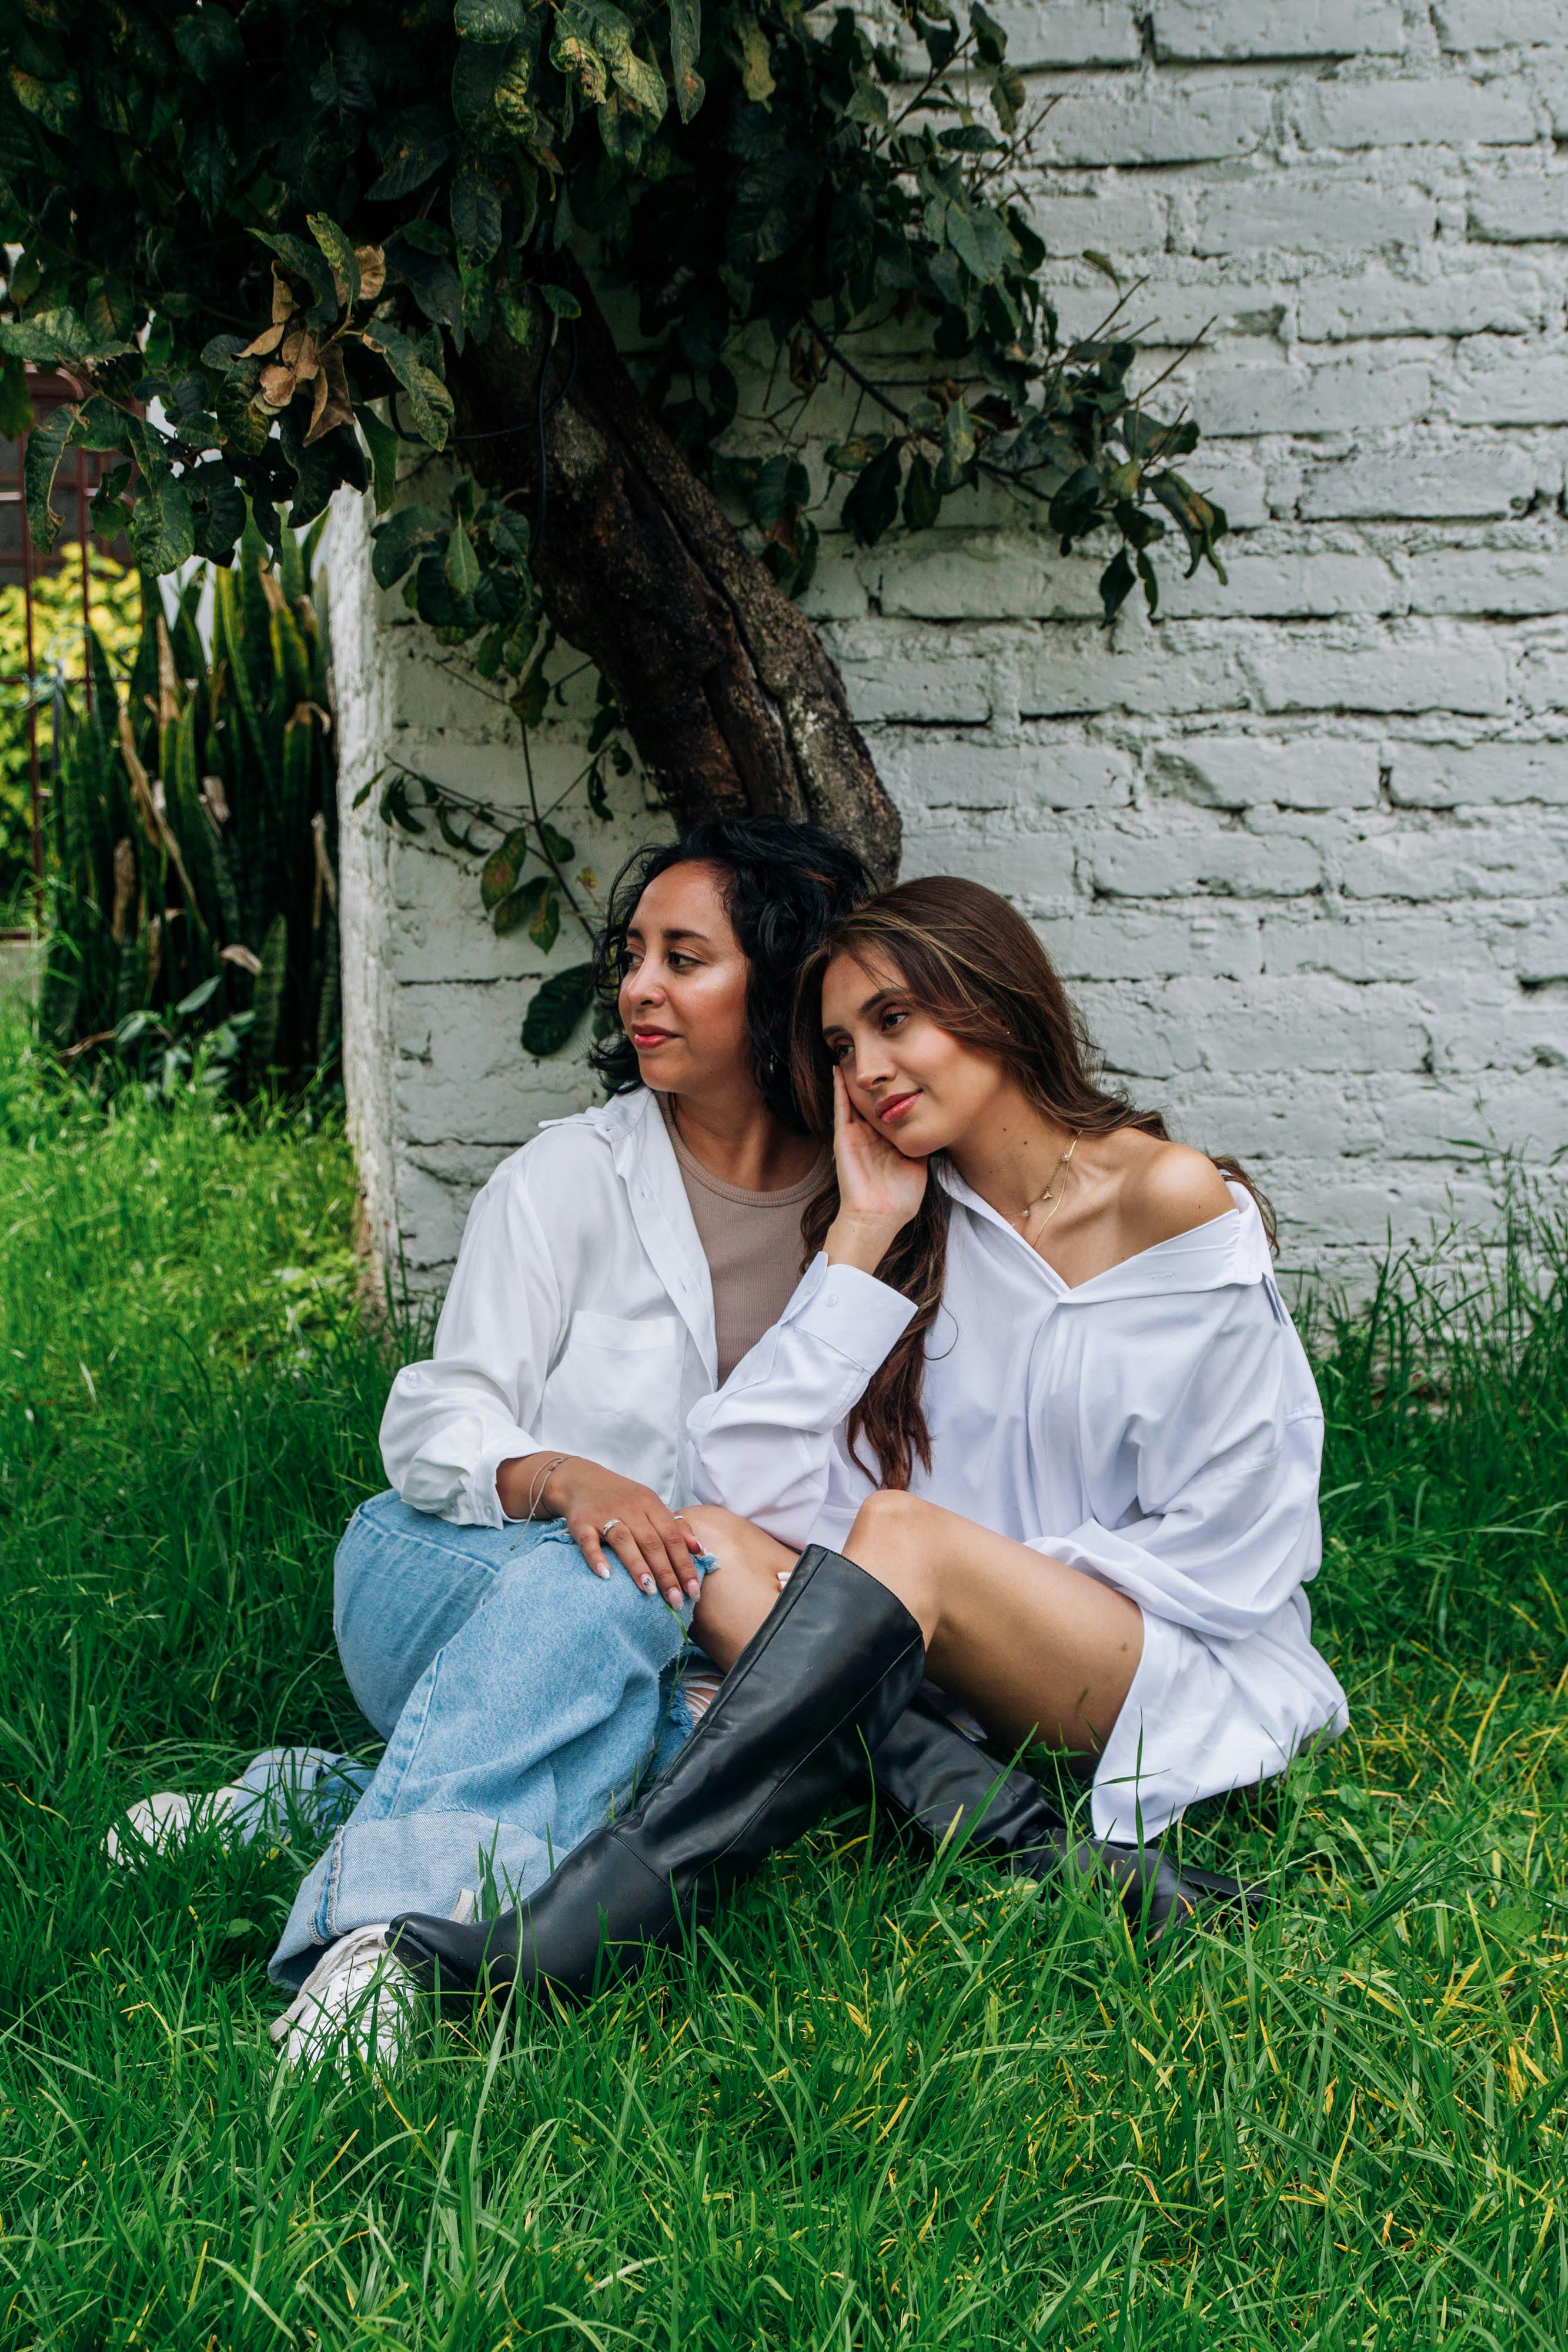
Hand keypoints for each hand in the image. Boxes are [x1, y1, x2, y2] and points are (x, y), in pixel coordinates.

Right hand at [498, 1454, 702, 1604]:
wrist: (581, 1480)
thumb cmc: (622, 1498)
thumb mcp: (651, 1505)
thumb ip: (675, 1526)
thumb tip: (699, 1550)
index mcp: (650, 1504)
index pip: (672, 1537)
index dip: (684, 1564)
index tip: (694, 1590)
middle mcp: (630, 1509)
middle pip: (652, 1542)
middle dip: (667, 1574)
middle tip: (676, 1601)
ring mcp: (604, 1515)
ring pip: (624, 1541)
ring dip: (638, 1567)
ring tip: (650, 1592)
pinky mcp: (581, 1523)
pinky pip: (588, 1541)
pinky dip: (596, 1557)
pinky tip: (605, 1575)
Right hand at [823, 1066, 928, 1273]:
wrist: (878, 1219)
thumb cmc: (898, 1200)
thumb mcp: (918, 1165)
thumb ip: (922, 1144)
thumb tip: (937, 1127)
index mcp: (887, 1140)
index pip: (890, 1108)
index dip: (895, 1088)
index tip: (904, 1065)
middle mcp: (870, 1134)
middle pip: (872, 1099)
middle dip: (875, 1077)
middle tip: (878, 1048)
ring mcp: (855, 1135)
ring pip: (855, 1098)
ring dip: (854, 1077)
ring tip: (854, 1051)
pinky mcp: (843, 1138)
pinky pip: (840, 1109)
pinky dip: (838, 1089)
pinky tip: (837, 1070)